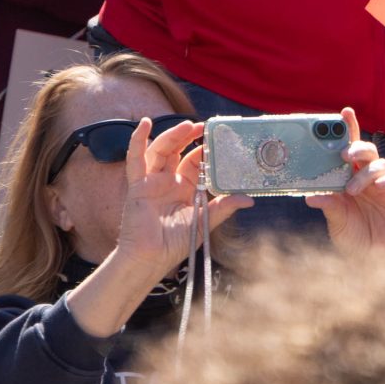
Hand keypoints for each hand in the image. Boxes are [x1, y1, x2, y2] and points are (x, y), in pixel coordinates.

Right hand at [107, 118, 251, 286]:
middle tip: (204, 125)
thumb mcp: (205, 222)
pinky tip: (144, 125)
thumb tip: (249, 199)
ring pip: (161, 150)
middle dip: (190, 136)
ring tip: (187, 126)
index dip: (206, 149)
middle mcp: (169, 181)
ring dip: (173, 135)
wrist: (152, 258)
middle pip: (179, 151)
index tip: (219, 138)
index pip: (196, 161)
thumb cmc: (176, 244)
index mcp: (186, 188)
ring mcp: (152, 181)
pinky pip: (135, 159)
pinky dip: (137, 140)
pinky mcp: (137, 185)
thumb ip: (224, 207)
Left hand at [308, 110, 384, 249]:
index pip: (348, 149)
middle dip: (356, 147)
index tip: (343, 113)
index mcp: (349, 178)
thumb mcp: (336, 222)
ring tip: (354, 190)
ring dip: (366, 173)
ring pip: (381, 163)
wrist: (372, 262)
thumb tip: (312, 196)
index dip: (348, 129)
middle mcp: (367, 178)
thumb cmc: (353, 239)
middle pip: (366, 151)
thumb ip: (329, 206)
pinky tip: (381, 186)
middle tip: (343, 154)